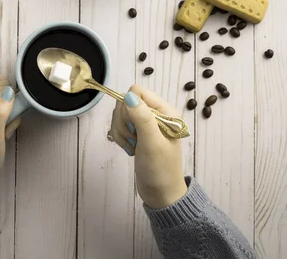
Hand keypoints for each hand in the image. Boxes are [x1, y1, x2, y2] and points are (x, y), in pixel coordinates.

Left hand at [0, 74, 21, 183]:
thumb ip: (0, 113)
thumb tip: (10, 91)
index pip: (3, 89)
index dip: (12, 106)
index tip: (6, 126)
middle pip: (1, 87)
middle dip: (9, 106)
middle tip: (3, 128)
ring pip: (0, 88)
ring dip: (6, 104)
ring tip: (1, 123)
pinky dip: (2, 103)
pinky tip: (1, 117)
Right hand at [108, 85, 187, 208]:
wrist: (161, 194)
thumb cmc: (160, 170)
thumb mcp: (152, 143)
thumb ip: (141, 118)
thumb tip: (129, 96)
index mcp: (165, 111)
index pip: (137, 92)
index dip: (128, 107)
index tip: (133, 127)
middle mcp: (156, 114)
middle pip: (126, 102)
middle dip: (123, 122)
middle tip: (133, 139)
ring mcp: (146, 124)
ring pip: (121, 114)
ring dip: (121, 131)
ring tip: (132, 146)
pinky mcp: (138, 133)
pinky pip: (121, 125)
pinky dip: (120, 137)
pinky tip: (130, 149)